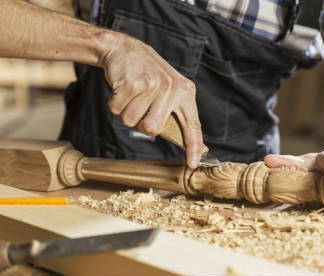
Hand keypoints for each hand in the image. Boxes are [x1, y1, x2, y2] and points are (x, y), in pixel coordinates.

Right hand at [100, 33, 202, 168]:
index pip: (192, 125)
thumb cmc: (147, 75)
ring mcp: (151, 86)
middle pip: (152, 129)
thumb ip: (174, 109)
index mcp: (184, 93)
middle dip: (141, 123)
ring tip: (132, 93)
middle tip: (141, 106)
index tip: (192, 163)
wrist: (125, 49)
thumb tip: (178, 138)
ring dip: (126, 111)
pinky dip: (115, 103)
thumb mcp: (169, 88)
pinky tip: (122, 88)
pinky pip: (117, 110)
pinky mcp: (132, 84)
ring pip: (131, 121)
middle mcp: (171, 89)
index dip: (193, 146)